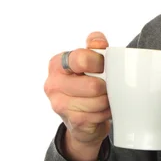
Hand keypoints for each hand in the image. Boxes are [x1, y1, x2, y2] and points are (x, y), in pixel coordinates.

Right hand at [44, 32, 110, 160]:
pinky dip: (106, 112)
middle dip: (107, 86)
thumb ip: (95, 47)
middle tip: (107, 86)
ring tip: (105, 98)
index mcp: (57, 64)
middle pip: (94, 85)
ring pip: (98, 101)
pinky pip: (99, 115)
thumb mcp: (91, 62)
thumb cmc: (87, 84)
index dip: (99, 62)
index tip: (104, 66)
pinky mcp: (72, 121)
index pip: (81, 59)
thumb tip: (97, 40)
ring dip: (108, 100)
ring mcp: (59, 104)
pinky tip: (102, 109)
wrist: (82, 118)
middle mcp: (53, 84)